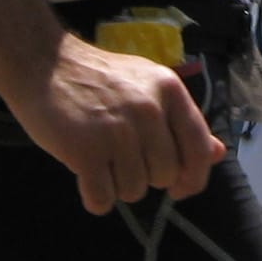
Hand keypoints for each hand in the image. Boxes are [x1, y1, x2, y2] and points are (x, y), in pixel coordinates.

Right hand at [17, 34, 225, 214]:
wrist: (44, 62)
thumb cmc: (98, 78)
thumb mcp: (148, 87)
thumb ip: (181, 122)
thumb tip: (218, 154)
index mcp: (170, 91)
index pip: (199, 149)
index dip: (193, 177)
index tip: (178, 187)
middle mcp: (149, 110)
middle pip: (164, 176)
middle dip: (145, 176)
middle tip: (120, 157)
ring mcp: (117, 131)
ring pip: (134, 190)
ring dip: (117, 185)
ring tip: (100, 159)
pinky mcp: (85, 151)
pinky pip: (102, 198)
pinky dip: (95, 198)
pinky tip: (87, 180)